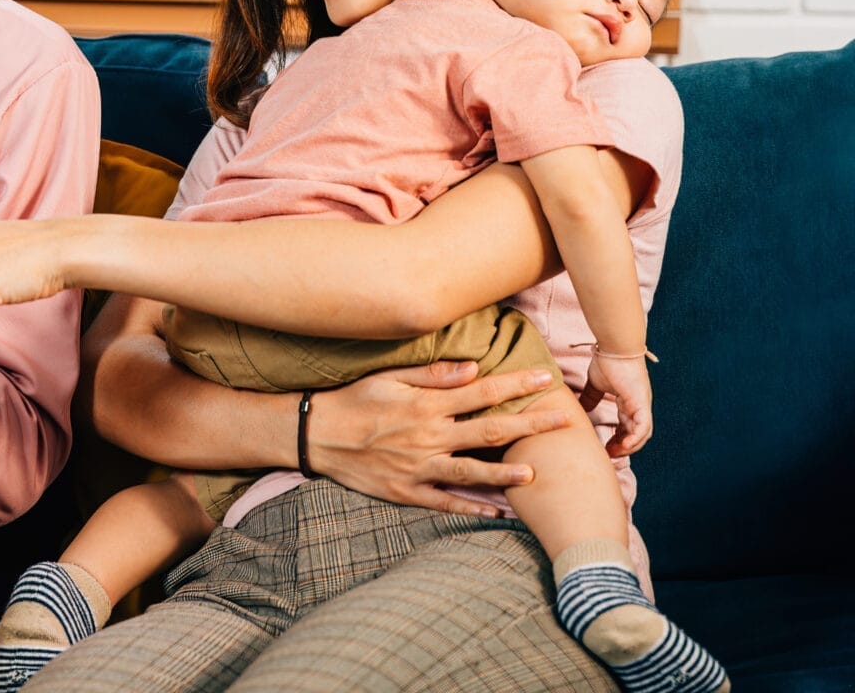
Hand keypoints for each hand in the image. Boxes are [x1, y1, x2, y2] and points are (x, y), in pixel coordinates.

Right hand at [308, 362, 572, 516]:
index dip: (515, 386)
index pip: (482, 392)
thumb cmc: (353, 400)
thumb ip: (432, 374)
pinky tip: (497, 512)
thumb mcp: (388, 377)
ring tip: (534, 473)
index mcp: (427, 405)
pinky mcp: (407, 492)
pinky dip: (471, 508)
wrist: (316, 436)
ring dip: (505, 473)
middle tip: (564, 421)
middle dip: (529, 425)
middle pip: (489, 430)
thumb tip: (472, 368)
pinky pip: (445, 502)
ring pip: (472, 472)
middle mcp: (429, 437)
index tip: (545, 381)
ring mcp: (419, 467)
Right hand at [582, 351, 653, 456]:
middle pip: (636, 435)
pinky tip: (623, 446)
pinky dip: (635, 439)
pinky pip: (643, 427)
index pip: (627, 427)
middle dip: (623, 448)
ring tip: (614, 453)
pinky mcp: (642, 404)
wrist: (615, 347)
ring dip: (629, 447)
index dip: (617, 440)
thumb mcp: (595, 383)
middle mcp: (639, 406)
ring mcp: (642, 405)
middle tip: (608, 455)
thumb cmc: (607, 361)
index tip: (603, 447)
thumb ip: (590, 396)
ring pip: (642, 434)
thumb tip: (580, 407)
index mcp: (629, 402)